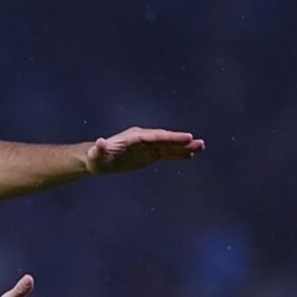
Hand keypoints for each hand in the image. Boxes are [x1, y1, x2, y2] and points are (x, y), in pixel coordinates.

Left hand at [85, 126, 204, 174]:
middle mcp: (143, 139)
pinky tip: (190, 155)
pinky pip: (165, 154)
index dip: (171, 137)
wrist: (96, 160)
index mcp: (134, 138)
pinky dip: (177, 154)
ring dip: (184, 147)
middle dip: (181, 141)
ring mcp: (146, 146)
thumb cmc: (95, 158)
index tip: (186, 137)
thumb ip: (99, 149)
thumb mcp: (95, 155)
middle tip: (199, 142)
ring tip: (201, 147)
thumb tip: (100, 142)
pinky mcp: (148, 155)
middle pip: (165, 139)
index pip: (156, 137)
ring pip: (168, 146)